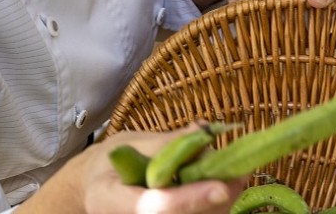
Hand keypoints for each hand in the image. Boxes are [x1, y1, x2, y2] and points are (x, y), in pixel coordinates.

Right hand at [68, 128, 244, 213]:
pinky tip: (220, 187)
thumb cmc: (109, 166)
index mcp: (110, 199)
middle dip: (216, 198)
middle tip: (240, 172)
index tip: (221, 187)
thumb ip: (165, 143)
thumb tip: (203, 129)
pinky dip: (213, 206)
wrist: (95, 192)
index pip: (156, 206)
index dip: (190, 198)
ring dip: (220, 203)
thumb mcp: (127, 145)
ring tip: (233, 176)